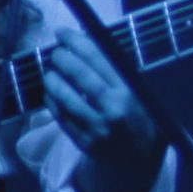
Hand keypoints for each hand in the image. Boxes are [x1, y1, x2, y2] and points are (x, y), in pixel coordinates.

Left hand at [23, 6, 151, 155]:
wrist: (143, 159)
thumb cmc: (141, 118)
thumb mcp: (139, 92)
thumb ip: (117, 72)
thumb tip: (86, 43)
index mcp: (128, 91)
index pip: (98, 58)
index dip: (77, 42)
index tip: (63, 32)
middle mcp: (112, 108)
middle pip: (80, 76)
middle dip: (62, 59)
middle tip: (54, 52)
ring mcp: (97, 127)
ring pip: (66, 98)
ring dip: (53, 81)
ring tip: (49, 73)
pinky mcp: (84, 142)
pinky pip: (62, 118)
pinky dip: (52, 103)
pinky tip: (50, 93)